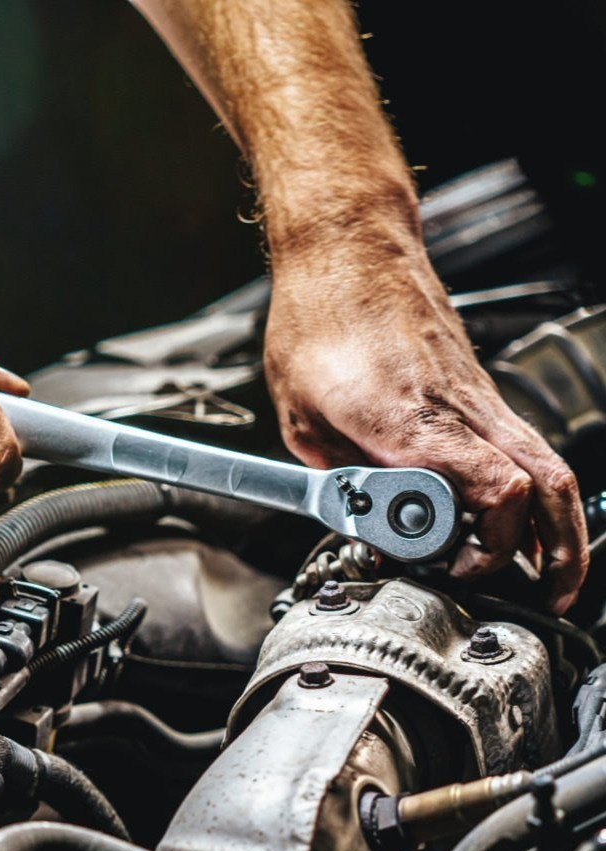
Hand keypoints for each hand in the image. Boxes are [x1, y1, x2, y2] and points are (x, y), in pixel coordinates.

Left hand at [264, 246, 588, 614]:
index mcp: (411, 421)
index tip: (446, 565)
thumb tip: (364, 521)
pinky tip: (515, 518)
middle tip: (546, 596)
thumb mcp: (299, 415)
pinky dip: (535, 492)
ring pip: (548, 467)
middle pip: (547, 487)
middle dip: (558, 553)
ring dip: (558, 527)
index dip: (486, 545)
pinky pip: (524, 447)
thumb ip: (337, 477)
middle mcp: (460, 409)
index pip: (496, 492)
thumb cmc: (320, 316)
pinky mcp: (477, 389)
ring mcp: (478, 396)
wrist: (347, 248)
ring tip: (548, 572)